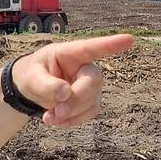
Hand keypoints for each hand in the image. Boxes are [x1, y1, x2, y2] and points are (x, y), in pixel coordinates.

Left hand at [12, 34, 133, 126]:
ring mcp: (91, 85)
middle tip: (57, 111)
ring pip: (91, 101)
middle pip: (93, 82)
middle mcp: (85, 67)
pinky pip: (88, 113)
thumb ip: (45, 84)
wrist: (32, 88)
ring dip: (71, 114)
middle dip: (76, 99)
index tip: (129, 39)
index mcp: (70, 53)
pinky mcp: (91, 101)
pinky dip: (72, 120)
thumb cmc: (32, 75)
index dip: (110, 45)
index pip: (92, 48)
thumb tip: (65, 94)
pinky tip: (56, 121)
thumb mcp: (31, 77)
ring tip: (48, 118)